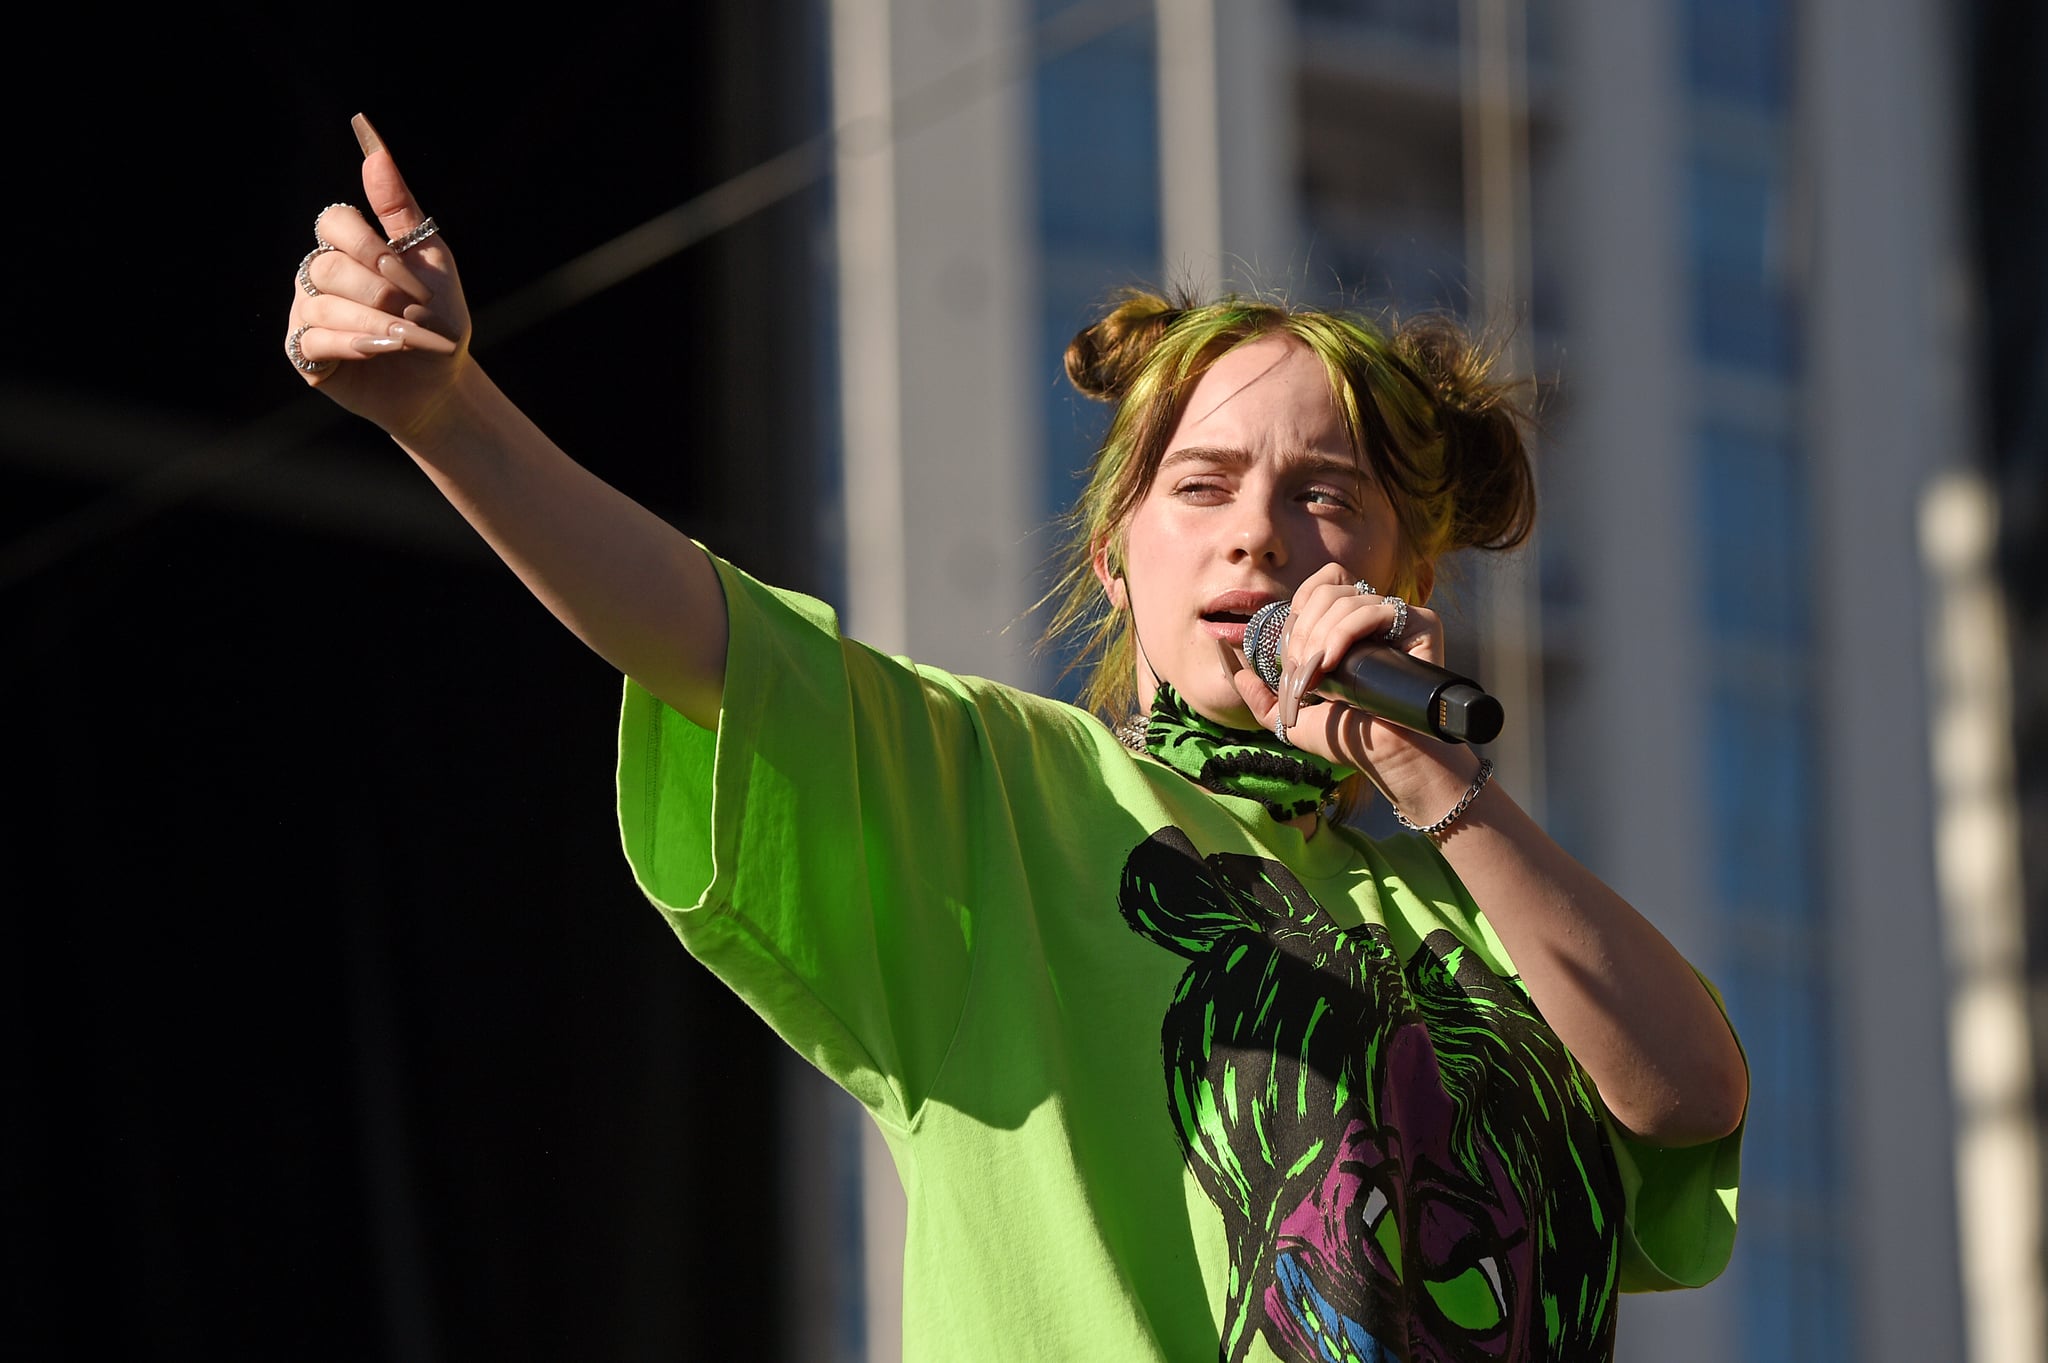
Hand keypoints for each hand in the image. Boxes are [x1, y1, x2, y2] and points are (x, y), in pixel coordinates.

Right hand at [284, 114, 468, 442]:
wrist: (442, 381)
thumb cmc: (438, 318)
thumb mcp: (430, 259)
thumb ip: (399, 208)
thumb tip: (375, 150)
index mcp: (347, 247)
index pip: (334, 222)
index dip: (372, 249)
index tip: (410, 276)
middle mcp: (318, 274)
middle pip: (330, 268)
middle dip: (382, 295)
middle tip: (415, 313)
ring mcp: (306, 312)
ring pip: (324, 306)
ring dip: (377, 324)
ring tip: (409, 339)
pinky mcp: (303, 351)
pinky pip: (316, 338)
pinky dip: (355, 345)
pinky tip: (383, 351)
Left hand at [1229, 563, 1482, 815]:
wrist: (1389, 758)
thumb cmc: (1350, 739)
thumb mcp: (1294, 719)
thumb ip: (1263, 697)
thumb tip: (1237, 672)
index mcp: (1346, 628)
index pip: (1317, 589)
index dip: (1297, 614)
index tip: (1289, 656)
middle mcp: (1373, 618)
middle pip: (1327, 592)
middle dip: (1303, 633)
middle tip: (1301, 673)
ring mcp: (1398, 619)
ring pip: (1347, 600)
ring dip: (1320, 638)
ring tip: (1318, 677)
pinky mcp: (1421, 624)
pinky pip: (1377, 609)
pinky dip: (1346, 632)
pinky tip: (1335, 662)